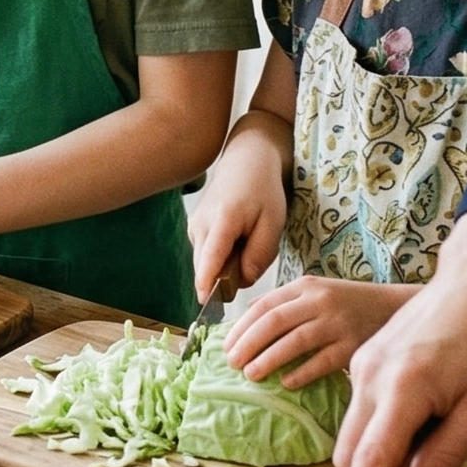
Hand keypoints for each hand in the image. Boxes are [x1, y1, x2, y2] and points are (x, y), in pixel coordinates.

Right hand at [187, 128, 285, 300]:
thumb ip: (260, 254)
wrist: (245, 162)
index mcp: (222, 221)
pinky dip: (222, 258)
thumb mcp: (272, 222)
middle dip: (226, 278)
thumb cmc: (262, 190)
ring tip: (248, 244)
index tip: (205, 304)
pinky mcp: (194, 230)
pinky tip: (238, 241)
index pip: (210, 259)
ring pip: (206, 263)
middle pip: (206, 268)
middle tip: (253, 259)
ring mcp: (194, 227)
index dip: (207, 283)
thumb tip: (244, 279)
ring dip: (225, 267)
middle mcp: (201, 225)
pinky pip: (207, 255)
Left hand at [223, 276, 405, 388]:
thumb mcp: (317, 292)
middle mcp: (320, 302)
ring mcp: (337, 323)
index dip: (242, 327)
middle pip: (274, 321)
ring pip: (295, 341)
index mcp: (306, 287)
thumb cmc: (350, 304)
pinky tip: (285, 383)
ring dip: (268, 359)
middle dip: (249, 343)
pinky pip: (321, 362)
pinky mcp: (353, 346)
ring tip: (251, 374)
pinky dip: (301, 373)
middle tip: (232, 363)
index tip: (226, 346)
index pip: (265, 305)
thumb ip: (285, 302)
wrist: (395, 308)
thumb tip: (247, 315)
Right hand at [328, 207, 466, 466]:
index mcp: (402, 390)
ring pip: (354, 435)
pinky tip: (421, 421)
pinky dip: (380, 432)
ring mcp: (361, 366)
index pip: (371, 463)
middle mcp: (370, 377)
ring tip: (429, 448)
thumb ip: (443, 457)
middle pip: (353, 455)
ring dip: (377, 458)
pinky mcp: (362, 361)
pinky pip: (361, 412)